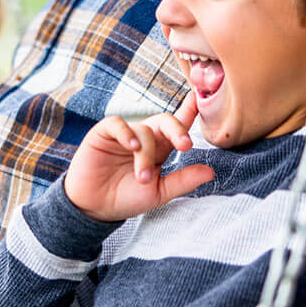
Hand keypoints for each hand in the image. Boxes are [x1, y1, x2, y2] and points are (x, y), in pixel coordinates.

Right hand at [63, 93, 214, 221]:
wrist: (94, 207)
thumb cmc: (125, 199)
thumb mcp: (159, 193)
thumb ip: (182, 181)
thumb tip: (211, 172)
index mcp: (160, 150)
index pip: (176, 127)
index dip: (189, 112)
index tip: (200, 99)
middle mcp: (144, 138)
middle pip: (165, 121)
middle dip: (177, 130)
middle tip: (185, 145)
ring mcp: (124, 134)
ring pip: (143, 131)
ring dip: (145, 155)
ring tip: (141, 177)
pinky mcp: (104, 133)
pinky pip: (118, 124)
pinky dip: (127, 134)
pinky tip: (132, 148)